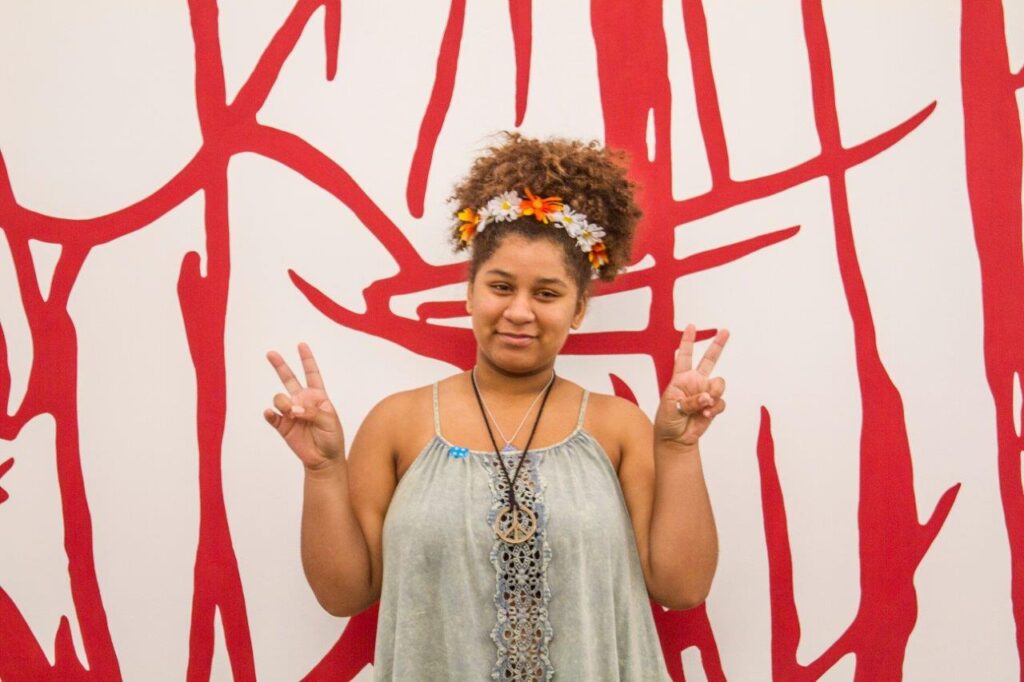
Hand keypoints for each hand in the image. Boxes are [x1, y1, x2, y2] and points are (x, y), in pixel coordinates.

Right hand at [264, 342, 344, 470]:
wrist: (324, 459)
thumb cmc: (331, 438)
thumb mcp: (329, 421)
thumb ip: (312, 412)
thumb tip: (293, 409)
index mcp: (318, 397)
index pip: (312, 374)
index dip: (307, 359)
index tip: (301, 345)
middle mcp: (302, 401)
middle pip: (289, 379)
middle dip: (280, 366)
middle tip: (270, 353)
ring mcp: (291, 413)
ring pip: (279, 398)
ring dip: (283, 403)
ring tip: (292, 413)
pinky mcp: (282, 426)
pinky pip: (272, 416)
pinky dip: (270, 414)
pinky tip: (271, 414)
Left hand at [654, 323, 728, 447]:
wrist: (676, 439)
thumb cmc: (668, 420)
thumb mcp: (673, 407)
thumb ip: (691, 399)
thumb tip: (708, 397)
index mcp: (680, 378)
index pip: (684, 356)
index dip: (687, 341)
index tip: (691, 326)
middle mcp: (695, 382)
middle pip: (709, 360)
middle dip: (718, 345)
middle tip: (726, 331)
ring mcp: (705, 393)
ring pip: (719, 384)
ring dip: (714, 394)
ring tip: (703, 405)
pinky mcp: (713, 406)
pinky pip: (720, 402)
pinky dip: (714, 409)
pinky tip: (704, 415)